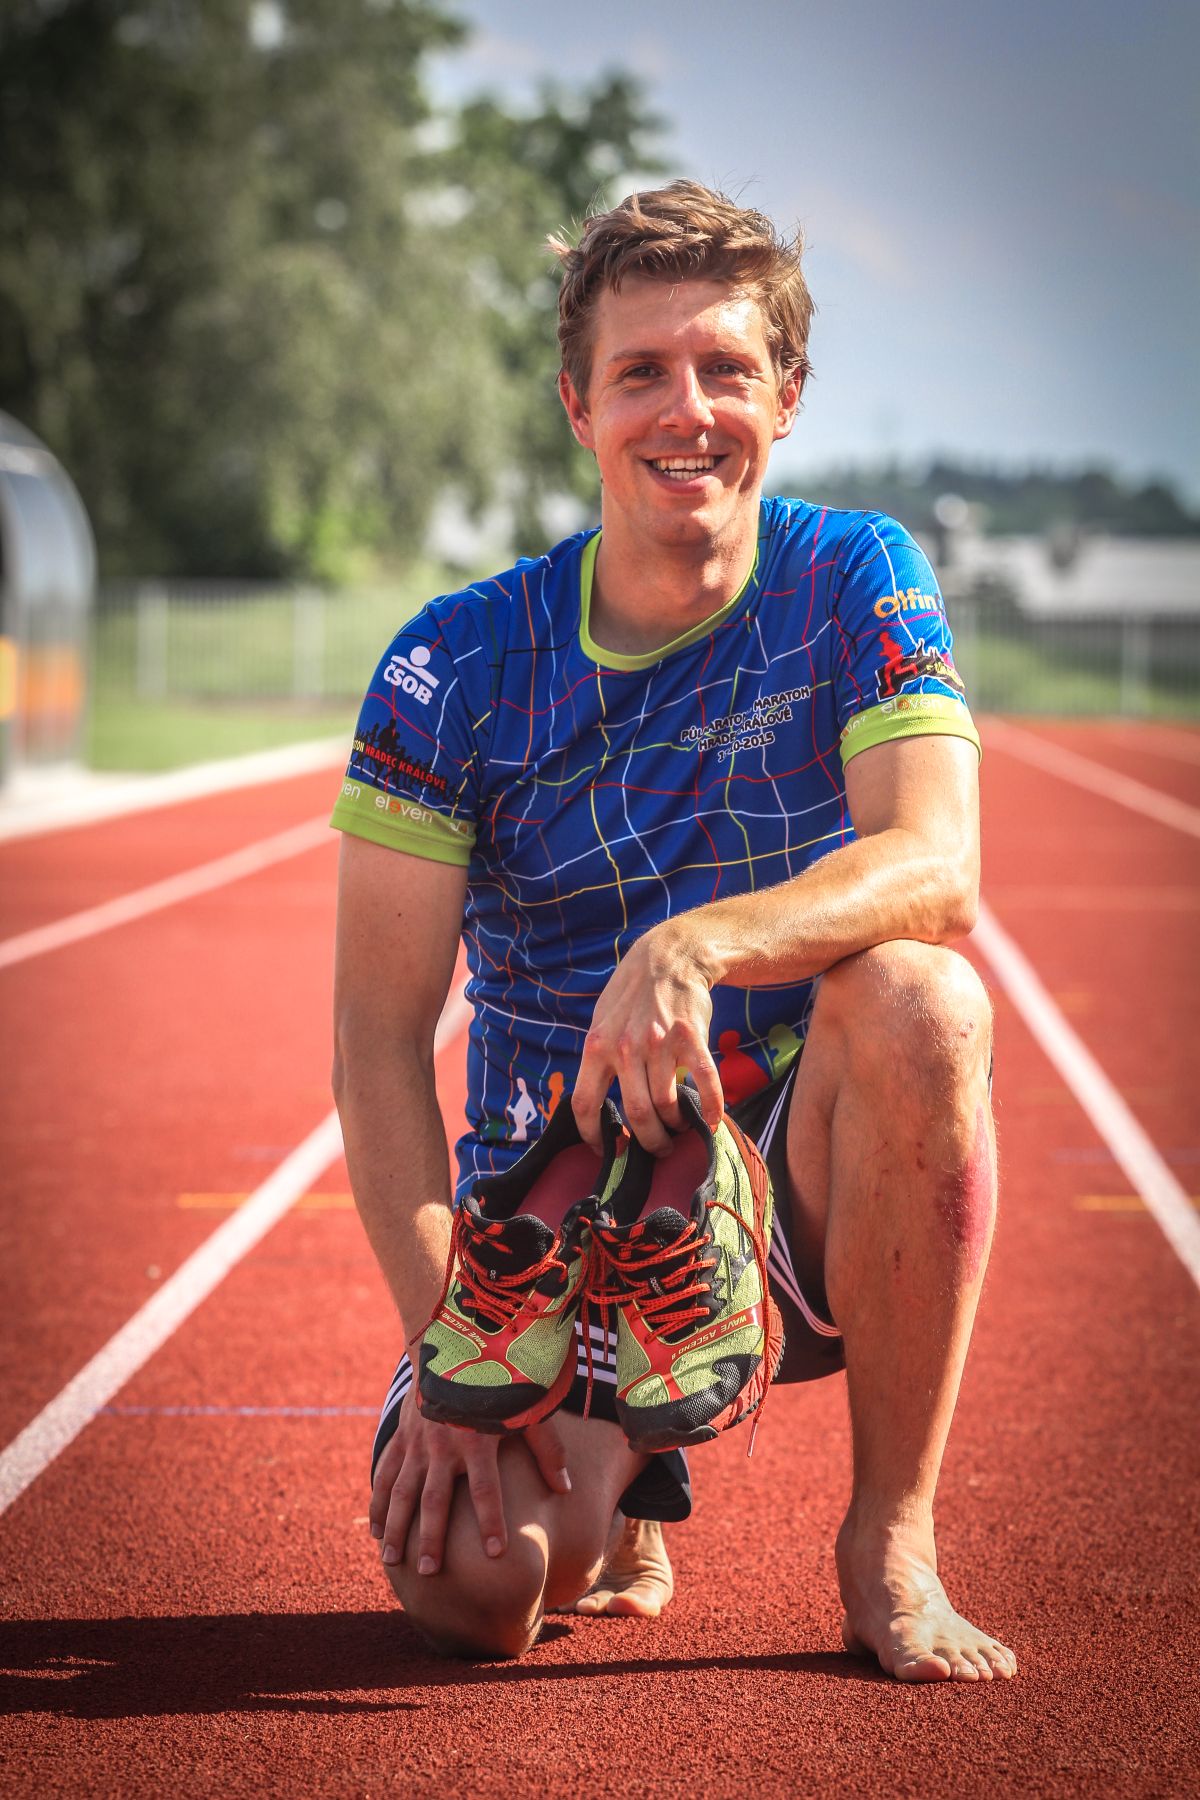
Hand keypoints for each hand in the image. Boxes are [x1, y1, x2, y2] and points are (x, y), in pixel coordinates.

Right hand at [369, 1391, 570, 1575]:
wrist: (456, 1346)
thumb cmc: (498, 1382)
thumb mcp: (528, 1409)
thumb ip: (547, 1449)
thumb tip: (565, 1489)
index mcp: (477, 1440)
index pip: (486, 1489)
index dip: (492, 1521)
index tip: (496, 1554)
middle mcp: (443, 1445)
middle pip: (436, 1499)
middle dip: (432, 1538)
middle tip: (430, 1572)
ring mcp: (417, 1442)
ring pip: (402, 1491)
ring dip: (397, 1527)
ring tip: (392, 1561)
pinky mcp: (402, 1436)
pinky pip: (385, 1473)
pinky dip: (378, 1503)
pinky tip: (375, 1531)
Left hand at [572, 920, 722, 1154]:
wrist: (669, 957)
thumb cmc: (632, 992)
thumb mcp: (601, 1019)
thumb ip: (598, 1056)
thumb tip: (593, 1098)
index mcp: (597, 1046)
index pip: (586, 1103)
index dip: (594, 1135)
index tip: (607, 1148)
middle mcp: (626, 1048)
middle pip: (637, 1114)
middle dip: (649, 1141)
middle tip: (659, 1149)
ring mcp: (660, 1043)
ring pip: (668, 1105)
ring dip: (676, 1124)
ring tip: (680, 1126)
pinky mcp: (692, 1039)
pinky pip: (705, 1082)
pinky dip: (712, 1108)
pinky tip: (713, 1121)